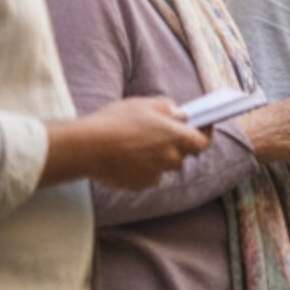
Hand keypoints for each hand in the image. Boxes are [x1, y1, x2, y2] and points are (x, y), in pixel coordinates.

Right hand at [78, 97, 210, 190]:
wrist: (86, 148)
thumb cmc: (115, 122)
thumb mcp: (144, 104)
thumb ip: (168, 108)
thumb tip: (181, 115)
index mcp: (177, 137)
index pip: (202, 142)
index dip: (203, 135)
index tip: (201, 128)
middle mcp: (171, 158)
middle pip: (182, 154)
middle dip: (175, 144)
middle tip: (159, 133)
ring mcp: (156, 174)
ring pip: (163, 165)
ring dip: (157, 156)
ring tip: (135, 144)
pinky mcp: (140, 185)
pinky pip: (148, 176)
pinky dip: (142, 168)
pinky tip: (125, 157)